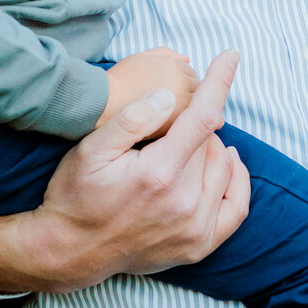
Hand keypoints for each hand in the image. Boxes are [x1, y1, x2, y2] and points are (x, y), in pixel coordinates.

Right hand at [0, 49, 250, 293]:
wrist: (71, 251)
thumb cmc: (77, 195)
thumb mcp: (91, 149)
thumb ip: (132, 118)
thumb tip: (170, 96)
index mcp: (159, 173)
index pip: (203, 117)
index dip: (219, 82)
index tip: (231, 56)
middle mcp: (184, 203)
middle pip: (209, 142)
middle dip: (194, 124)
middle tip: (167, 125)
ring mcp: (194, 228)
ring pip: (222, 167)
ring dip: (209, 148)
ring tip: (183, 144)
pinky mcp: (198, 245)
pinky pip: (237, 206)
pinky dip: (236, 179)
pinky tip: (227, 162)